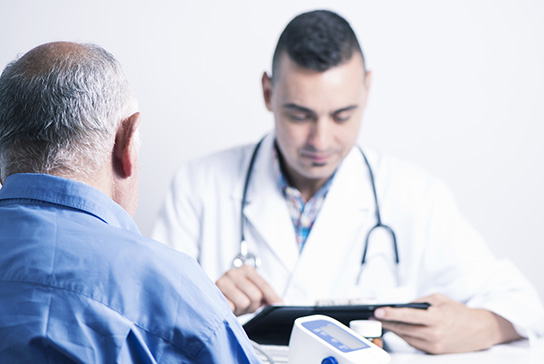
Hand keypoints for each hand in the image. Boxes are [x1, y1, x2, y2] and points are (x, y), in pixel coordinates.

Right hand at [215, 265, 282, 315]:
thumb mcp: (251, 291)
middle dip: (253, 305)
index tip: (278, 303)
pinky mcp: (215, 294)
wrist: (213, 298)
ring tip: (236, 306)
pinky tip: (229, 307)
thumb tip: (278, 303)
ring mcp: (223, 282)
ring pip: (244, 303)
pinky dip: (232, 311)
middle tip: (246, 305)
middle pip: (256, 295)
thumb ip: (266, 295)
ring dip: (241, 309)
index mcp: (246, 270)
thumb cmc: (234, 295)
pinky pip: (231, 308)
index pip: (264, 285)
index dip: (272, 297)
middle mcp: (234, 273)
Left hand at [374, 293, 520, 353]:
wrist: (478, 330)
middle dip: (386, 323)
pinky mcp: (434, 352)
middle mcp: (434, 333)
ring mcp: (434, 345)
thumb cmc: (458, 312)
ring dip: (393, 330)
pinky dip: (404, 336)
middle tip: (374, 317)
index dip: (391, 314)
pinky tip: (397, 329)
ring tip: (383, 322)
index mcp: (436, 317)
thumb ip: (419, 302)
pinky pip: (413, 343)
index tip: (378, 312)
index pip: (408, 316)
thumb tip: (401, 306)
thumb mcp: (439, 299)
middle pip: (403, 329)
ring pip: (406, 337)